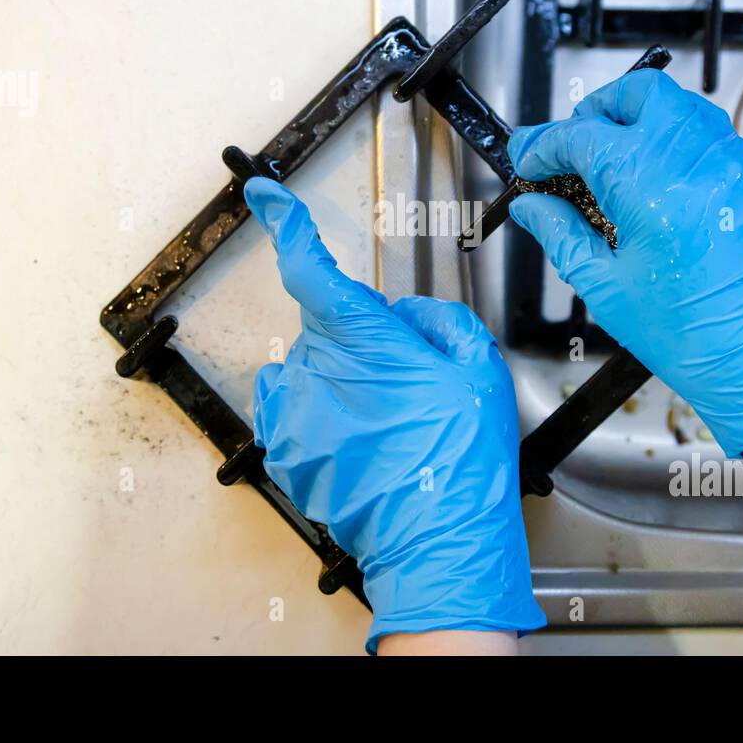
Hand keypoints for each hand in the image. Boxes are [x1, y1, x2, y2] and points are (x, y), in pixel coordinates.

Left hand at [244, 178, 544, 651]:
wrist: (439, 549)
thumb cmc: (463, 463)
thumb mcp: (480, 371)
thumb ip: (438, 322)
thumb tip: (404, 318)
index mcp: (363, 341)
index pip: (309, 268)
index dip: (284, 223)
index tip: (263, 194)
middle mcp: (316, 371)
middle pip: (330, 324)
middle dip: (366, 338)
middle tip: (415, 386)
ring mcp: (295, 416)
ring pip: (314, 367)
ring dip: (344, 377)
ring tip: (393, 425)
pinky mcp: (286, 451)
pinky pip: (298, 406)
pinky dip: (325, 412)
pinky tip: (365, 443)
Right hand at [507, 68, 742, 456]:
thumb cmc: (692, 336)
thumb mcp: (606, 287)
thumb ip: (562, 235)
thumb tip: (532, 207)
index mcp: (648, 185)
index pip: (582, 134)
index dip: (545, 141)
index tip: (531, 155)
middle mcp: (699, 160)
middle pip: (640, 92)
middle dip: (601, 109)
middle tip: (580, 142)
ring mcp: (742, 163)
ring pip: (686, 111)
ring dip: (647, 127)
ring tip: (626, 169)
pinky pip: (722, 147)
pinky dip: (690, 159)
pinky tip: (676, 199)